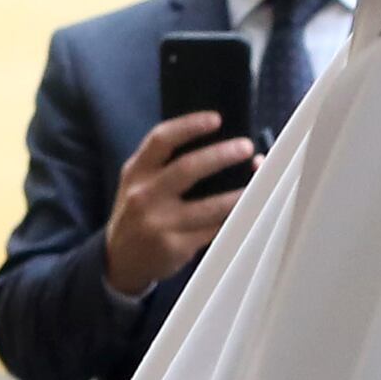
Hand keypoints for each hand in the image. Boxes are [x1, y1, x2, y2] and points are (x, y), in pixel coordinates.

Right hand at [102, 109, 253, 295]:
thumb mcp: (137, 182)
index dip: (189, 125)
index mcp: (136, 172)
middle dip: (222, 155)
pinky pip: (214, 230)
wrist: (119, 259)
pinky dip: (235, 218)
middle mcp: (144, 196)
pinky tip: (249, 208)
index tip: (216, 119)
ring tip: (260, 181)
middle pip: (187, 168)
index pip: (161, 140)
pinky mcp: (175, 247)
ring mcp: (160, 224)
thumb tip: (217, 144)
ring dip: (241, 193)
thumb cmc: (137, 212)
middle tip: (246, 147)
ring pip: (211, 206)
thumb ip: (163, 163)